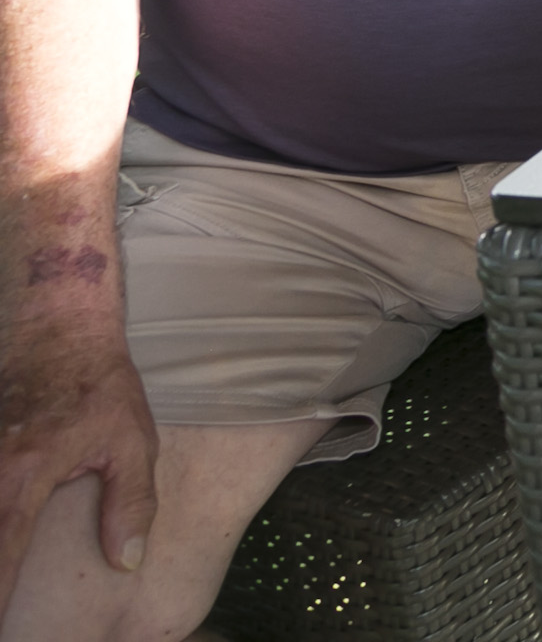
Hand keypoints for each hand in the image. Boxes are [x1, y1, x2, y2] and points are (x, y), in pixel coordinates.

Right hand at [0, 313, 156, 602]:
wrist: (57, 327)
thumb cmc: (99, 384)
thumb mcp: (132, 441)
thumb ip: (131, 504)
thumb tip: (126, 560)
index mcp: (25, 475)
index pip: (1, 554)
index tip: (3, 629)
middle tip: (8, 618)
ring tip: (7, 591)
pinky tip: (4, 530)